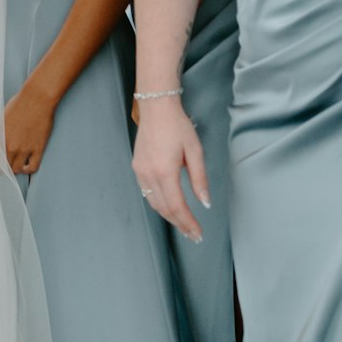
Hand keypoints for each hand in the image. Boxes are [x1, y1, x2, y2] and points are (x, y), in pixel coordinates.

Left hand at [2, 84, 56, 175]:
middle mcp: (10, 146)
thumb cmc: (19, 104)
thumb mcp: (1, 118)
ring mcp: (25, 149)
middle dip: (3, 167)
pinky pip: (32, 168)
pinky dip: (28, 169)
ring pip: (16, 169)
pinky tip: (26, 165)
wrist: (37, 99)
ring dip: (15, 169)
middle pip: (4, 166)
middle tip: (5, 165)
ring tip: (15, 165)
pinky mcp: (38, 149)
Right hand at [132, 99, 208, 241]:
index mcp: (165, 171)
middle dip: (179, 224)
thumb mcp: (195, 151)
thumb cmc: (178, 126)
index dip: (188, 223)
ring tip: (183, 224)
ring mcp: (140, 171)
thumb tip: (205, 203)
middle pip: (164, 209)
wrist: (156, 107)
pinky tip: (169, 206)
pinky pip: (147, 192)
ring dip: (169, 216)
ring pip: (154, 203)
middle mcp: (149, 174)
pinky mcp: (137, 167)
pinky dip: (159, 204)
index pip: (177, 206)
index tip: (198, 233)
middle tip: (193, 235)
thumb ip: (199, 179)